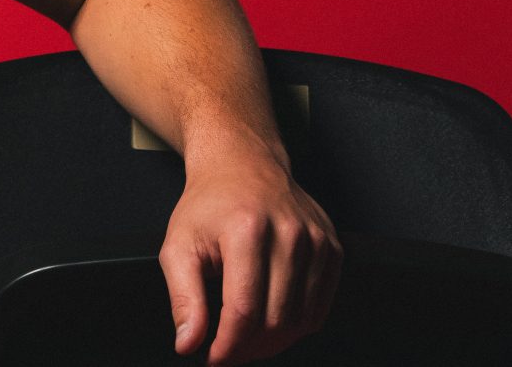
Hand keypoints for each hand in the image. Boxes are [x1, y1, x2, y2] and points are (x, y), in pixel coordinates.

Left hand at [159, 145, 340, 362]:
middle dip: (248, 347)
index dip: (228, 345)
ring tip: (247, 337)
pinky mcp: (332, 248)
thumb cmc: (209, 204)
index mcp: (247, 229)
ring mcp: (316, 240)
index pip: (244, 311)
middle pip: (275, 320)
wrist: (242, 165)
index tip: (214, 358)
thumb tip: (189, 342)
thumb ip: (183, 298)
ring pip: (300, 320)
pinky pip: (320, 308)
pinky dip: (296, 325)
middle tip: (227, 348)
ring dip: (273, 342)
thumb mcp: (179, 246)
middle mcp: (289, 233)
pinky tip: (273, 319)